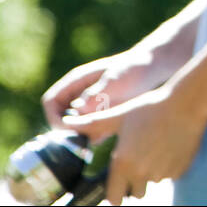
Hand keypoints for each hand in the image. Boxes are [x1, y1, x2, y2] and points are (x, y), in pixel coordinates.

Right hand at [41, 49, 164, 128]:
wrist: (155, 68)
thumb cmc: (135, 67)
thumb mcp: (116, 78)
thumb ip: (97, 93)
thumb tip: (78, 109)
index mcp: (76, 81)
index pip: (51, 102)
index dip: (54, 117)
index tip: (68, 128)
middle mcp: (79, 95)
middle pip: (59, 119)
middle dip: (67, 131)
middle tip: (86, 140)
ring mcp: (88, 107)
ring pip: (73, 128)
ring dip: (81, 137)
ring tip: (101, 138)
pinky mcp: (100, 117)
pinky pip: (89, 133)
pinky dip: (94, 139)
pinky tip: (109, 137)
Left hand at [62, 84, 206, 204]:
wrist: (187, 104)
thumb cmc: (150, 108)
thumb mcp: (120, 116)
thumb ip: (93, 124)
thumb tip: (67, 122)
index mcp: (123, 163)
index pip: (113, 198)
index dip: (114, 194)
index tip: (116, 185)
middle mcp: (142, 173)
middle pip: (134, 194)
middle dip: (133, 184)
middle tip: (137, 162)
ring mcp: (162, 174)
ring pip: (152, 183)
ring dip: (151, 174)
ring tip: (155, 149)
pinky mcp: (180, 171)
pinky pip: (169, 176)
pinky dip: (167, 168)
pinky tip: (169, 148)